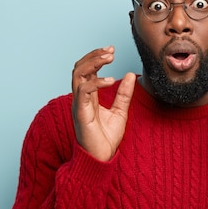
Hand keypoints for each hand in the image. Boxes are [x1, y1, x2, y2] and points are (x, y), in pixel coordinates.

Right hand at [71, 46, 135, 160]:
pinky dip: (96, 82)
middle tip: (110, 50)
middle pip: (79, 68)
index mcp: (88, 96)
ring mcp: (79, 105)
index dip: (97, 57)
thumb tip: (130, 75)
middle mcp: (80, 98)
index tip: (111, 50)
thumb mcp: (120, 112)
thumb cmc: (106, 139)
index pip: (87, 70)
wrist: (101, 158)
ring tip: (109, 58)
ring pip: (77, 75)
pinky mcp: (80, 113)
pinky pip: (83, 92)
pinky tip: (110, 81)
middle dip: (94, 55)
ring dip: (93, 63)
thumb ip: (124, 94)